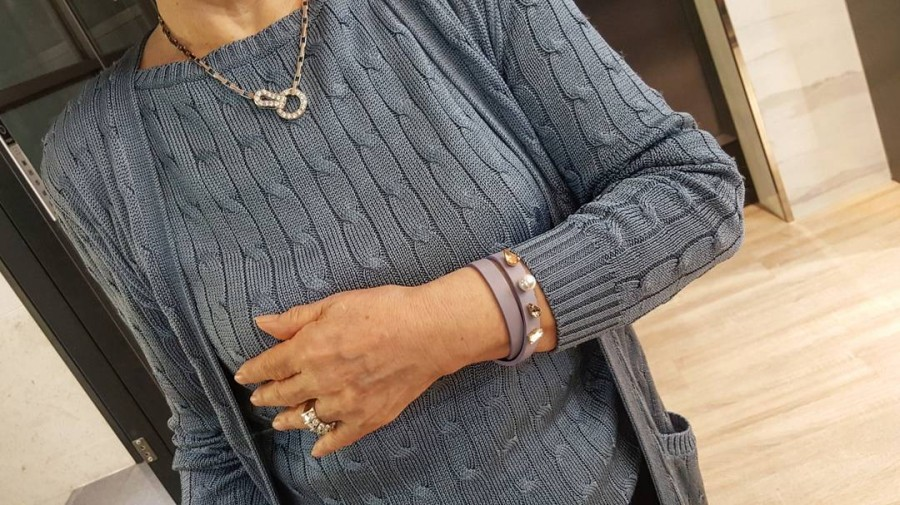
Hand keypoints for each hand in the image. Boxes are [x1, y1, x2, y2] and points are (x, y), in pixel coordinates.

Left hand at [232, 282, 474, 457]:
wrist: (429, 331)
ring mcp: (344, 403)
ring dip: (289, 420)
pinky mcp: (368, 417)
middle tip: (258, 399)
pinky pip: (339, 437)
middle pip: (283, 394)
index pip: (270, 365)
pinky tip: (317, 449)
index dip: (253, 371)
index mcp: (309, 349)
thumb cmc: (385, 310)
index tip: (243, 375)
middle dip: (266, 396)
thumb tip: (262, 323)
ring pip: (306, 418)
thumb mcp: (335, 303)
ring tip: (280, 422)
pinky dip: (325, 444)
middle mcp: (321, 381)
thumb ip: (296, 318)